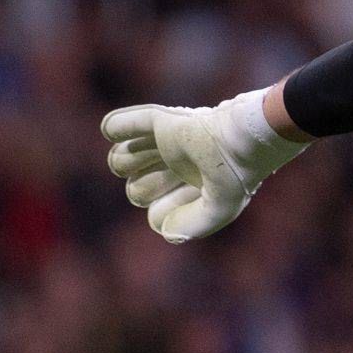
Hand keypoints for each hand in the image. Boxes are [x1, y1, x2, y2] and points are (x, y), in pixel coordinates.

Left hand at [100, 89, 305, 242]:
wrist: (243, 140)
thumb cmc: (236, 175)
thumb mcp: (220, 209)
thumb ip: (194, 225)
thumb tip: (165, 230)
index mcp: (191, 191)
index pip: (158, 212)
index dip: (163, 212)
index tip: (182, 206)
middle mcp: (176, 169)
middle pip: (136, 189)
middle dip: (146, 187)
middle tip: (172, 176)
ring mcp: (166, 144)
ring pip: (123, 158)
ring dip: (125, 160)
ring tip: (137, 157)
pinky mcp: (162, 122)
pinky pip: (125, 124)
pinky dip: (115, 126)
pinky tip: (110, 129)